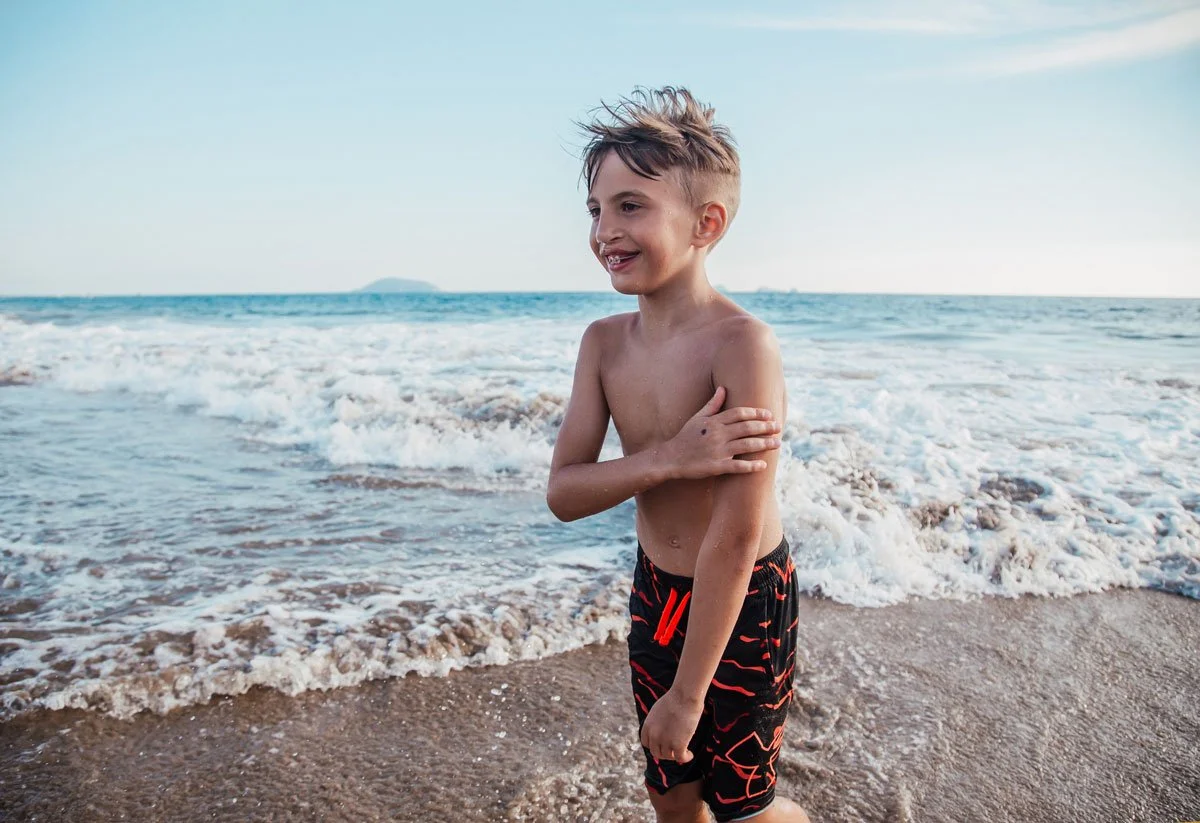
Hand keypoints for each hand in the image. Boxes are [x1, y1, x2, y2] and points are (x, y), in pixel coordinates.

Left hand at [640, 688, 704, 763]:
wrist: (685, 696)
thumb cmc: (675, 698)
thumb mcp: (659, 710)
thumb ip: (657, 722)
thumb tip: (663, 729)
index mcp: (647, 726)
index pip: (646, 743)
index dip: (655, 745)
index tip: (662, 745)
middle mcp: (654, 735)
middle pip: (656, 752)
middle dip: (665, 753)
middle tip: (674, 750)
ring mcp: (665, 741)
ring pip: (668, 756)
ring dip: (675, 756)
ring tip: (684, 752)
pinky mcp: (678, 745)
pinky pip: (680, 758)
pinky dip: (685, 758)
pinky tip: (690, 754)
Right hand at [665, 386, 781, 480]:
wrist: (671, 458)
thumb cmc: (685, 437)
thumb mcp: (698, 418)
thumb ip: (713, 404)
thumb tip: (723, 388)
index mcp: (714, 421)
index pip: (740, 413)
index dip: (757, 413)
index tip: (769, 415)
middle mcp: (717, 434)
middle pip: (747, 428)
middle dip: (765, 427)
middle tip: (779, 427)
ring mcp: (717, 451)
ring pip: (746, 445)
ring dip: (764, 444)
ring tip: (777, 443)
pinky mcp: (716, 466)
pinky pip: (737, 466)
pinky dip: (751, 466)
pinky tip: (763, 465)